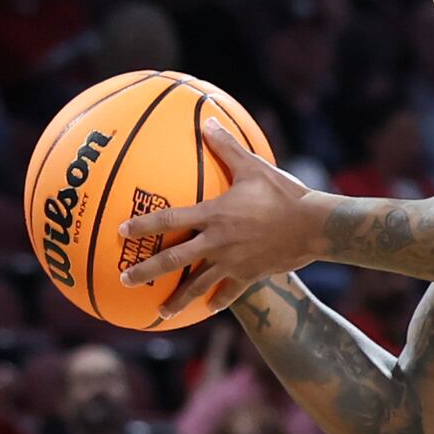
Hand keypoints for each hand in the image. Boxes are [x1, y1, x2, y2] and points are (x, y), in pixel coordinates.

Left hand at [118, 119, 322, 318]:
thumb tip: (208, 120)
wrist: (312, 225)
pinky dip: (216, 302)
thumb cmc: (283, 193)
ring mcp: (232, 262)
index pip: (171, 219)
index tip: (122, 230)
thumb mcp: (253, 166)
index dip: (144, 224)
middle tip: (124, 279)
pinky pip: (228, 293)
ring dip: (177, 299)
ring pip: (198, 284)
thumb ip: (227, 146)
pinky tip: (207, 309)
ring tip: (161, 312)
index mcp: (214, 215)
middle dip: (147, 270)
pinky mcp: (249, 276)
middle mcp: (217, 242)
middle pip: (174, 260)